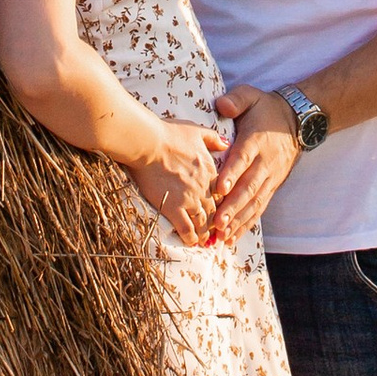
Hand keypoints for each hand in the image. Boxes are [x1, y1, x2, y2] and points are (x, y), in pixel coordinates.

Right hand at [127, 115, 222, 244]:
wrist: (150, 143)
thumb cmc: (170, 134)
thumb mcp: (197, 132)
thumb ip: (214, 139)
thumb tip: (226, 143)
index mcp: (210, 171)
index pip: (222, 193)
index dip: (223, 204)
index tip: (222, 211)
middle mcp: (204, 188)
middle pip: (215, 211)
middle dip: (217, 223)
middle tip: (217, 233)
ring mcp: (189, 199)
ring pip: (203, 222)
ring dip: (206, 233)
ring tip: (205, 242)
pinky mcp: (174, 208)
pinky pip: (186, 228)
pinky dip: (191, 237)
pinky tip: (191, 243)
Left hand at [210, 85, 302, 242]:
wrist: (296, 122)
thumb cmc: (266, 109)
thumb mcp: (252, 96)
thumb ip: (237, 99)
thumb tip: (221, 105)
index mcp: (256, 141)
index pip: (244, 158)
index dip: (232, 173)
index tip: (219, 188)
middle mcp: (264, 162)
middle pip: (249, 186)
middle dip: (233, 206)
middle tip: (217, 221)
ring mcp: (270, 177)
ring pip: (255, 202)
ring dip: (239, 219)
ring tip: (222, 234)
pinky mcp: (271, 187)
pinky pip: (260, 207)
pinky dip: (247, 223)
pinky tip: (233, 237)